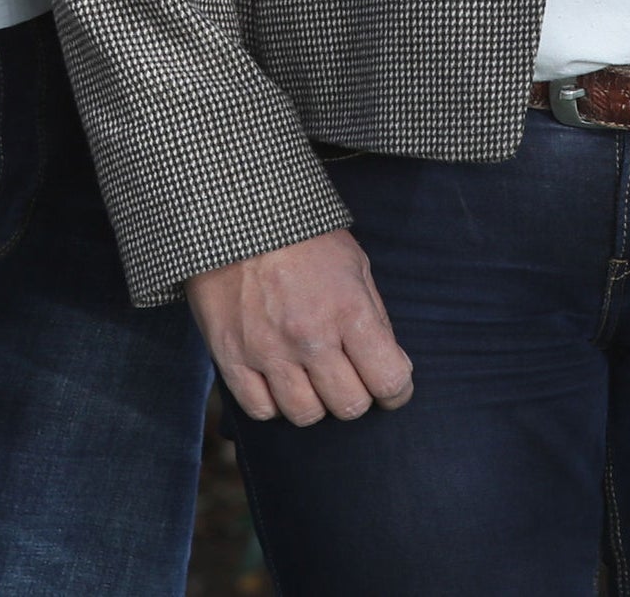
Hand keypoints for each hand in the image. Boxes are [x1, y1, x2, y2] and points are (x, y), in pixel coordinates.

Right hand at [187, 229, 414, 426]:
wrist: (236, 215)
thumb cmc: (303, 237)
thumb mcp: (354, 264)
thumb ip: (373, 316)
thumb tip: (390, 363)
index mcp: (348, 309)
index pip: (388, 379)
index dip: (397, 391)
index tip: (392, 389)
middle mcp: (310, 336)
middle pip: (349, 406)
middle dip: (357, 397)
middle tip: (350, 379)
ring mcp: (268, 350)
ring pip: (305, 415)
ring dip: (316, 402)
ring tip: (313, 380)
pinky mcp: (231, 356)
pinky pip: (260, 410)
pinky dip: (274, 403)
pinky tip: (279, 382)